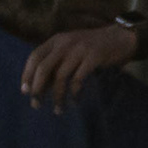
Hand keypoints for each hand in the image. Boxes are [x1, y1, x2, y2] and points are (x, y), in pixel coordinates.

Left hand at [20, 24, 137, 109]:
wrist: (122, 38)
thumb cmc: (93, 48)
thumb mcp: (71, 50)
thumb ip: (57, 63)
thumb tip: (40, 87)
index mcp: (56, 40)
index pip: (35, 57)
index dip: (27, 74)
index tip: (25, 91)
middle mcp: (65, 43)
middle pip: (44, 67)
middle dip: (38, 88)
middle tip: (36, 104)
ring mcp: (80, 49)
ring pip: (61, 76)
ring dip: (57, 96)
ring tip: (58, 109)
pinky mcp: (94, 57)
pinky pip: (78, 79)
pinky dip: (74, 92)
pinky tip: (75, 101)